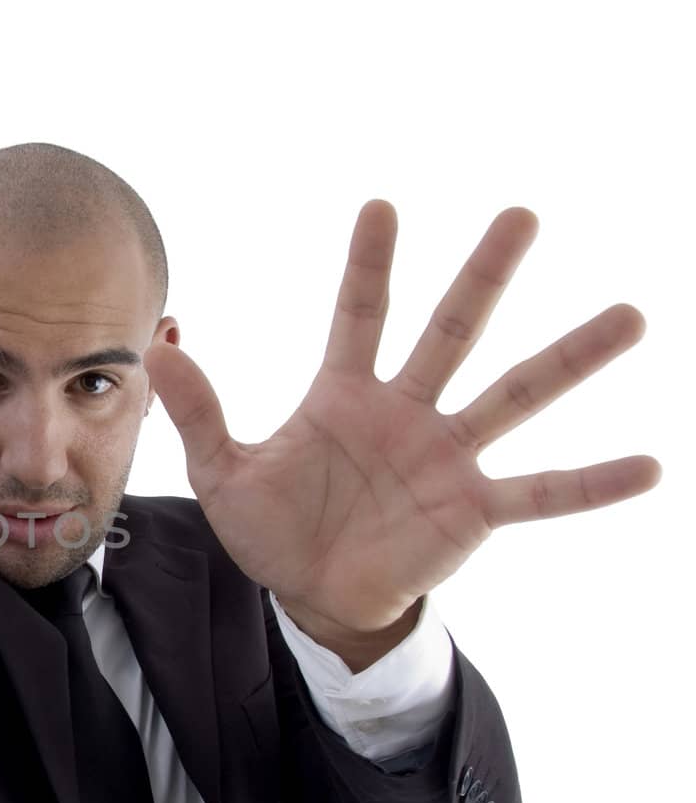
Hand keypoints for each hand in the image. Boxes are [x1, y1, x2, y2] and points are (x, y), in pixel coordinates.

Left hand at [143, 200, 660, 634]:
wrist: (312, 596)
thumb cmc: (274, 529)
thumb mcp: (224, 473)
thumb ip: (198, 410)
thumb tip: (157, 344)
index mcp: (344, 395)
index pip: (359, 314)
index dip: (369, 265)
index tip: (381, 207)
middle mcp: (407, 412)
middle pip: (452, 330)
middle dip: (484, 274)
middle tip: (522, 214)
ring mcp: (447, 457)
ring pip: (514, 395)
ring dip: (570, 358)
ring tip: (631, 315)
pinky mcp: (473, 510)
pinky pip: (540, 493)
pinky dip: (592, 484)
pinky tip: (651, 465)